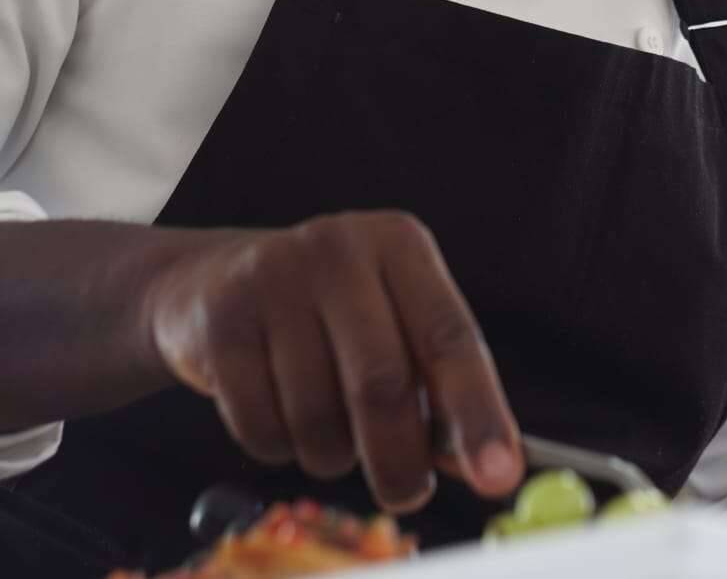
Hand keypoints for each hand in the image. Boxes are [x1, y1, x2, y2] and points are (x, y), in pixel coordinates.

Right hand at [141, 210, 522, 512]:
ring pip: (318, 417)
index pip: (450, 335)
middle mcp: (340, 246)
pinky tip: (276, 412)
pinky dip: (277, 448)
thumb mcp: (393, 327)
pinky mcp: (221, 318)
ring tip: (327, 429)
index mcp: (400, 244)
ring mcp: (274, 276)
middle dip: (399, 460)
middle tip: (406, 492)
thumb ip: (438, 391)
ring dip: (331, 455)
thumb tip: (488, 466)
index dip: (479, 412)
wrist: (216, 282)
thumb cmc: (330, 318)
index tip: (501, 476)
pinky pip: (260, 427)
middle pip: (382, 384)